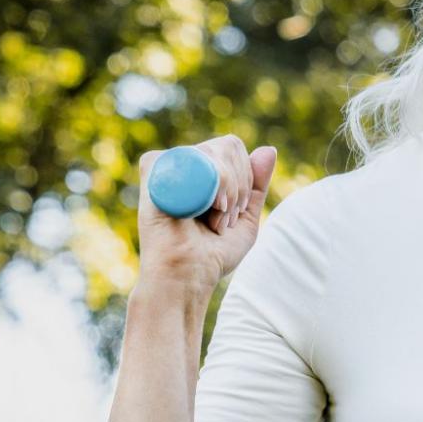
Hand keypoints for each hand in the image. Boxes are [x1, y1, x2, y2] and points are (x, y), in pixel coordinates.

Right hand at [135, 135, 278, 297]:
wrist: (188, 275)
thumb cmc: (213, 254)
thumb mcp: (246, 218)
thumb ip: (257, 185)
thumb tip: (269, 149)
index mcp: (202, 174)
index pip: (234, 149)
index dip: (246, 177)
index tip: (237, 212)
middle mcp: (185, 166)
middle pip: (228, 146)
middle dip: (239, 185)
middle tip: (224, 216)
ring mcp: (168, 167)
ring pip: (213, 150)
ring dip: (228, 187)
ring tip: (214, 217)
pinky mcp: (153, 170)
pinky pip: (189, 155)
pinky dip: (211, 180)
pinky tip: (206, 204)